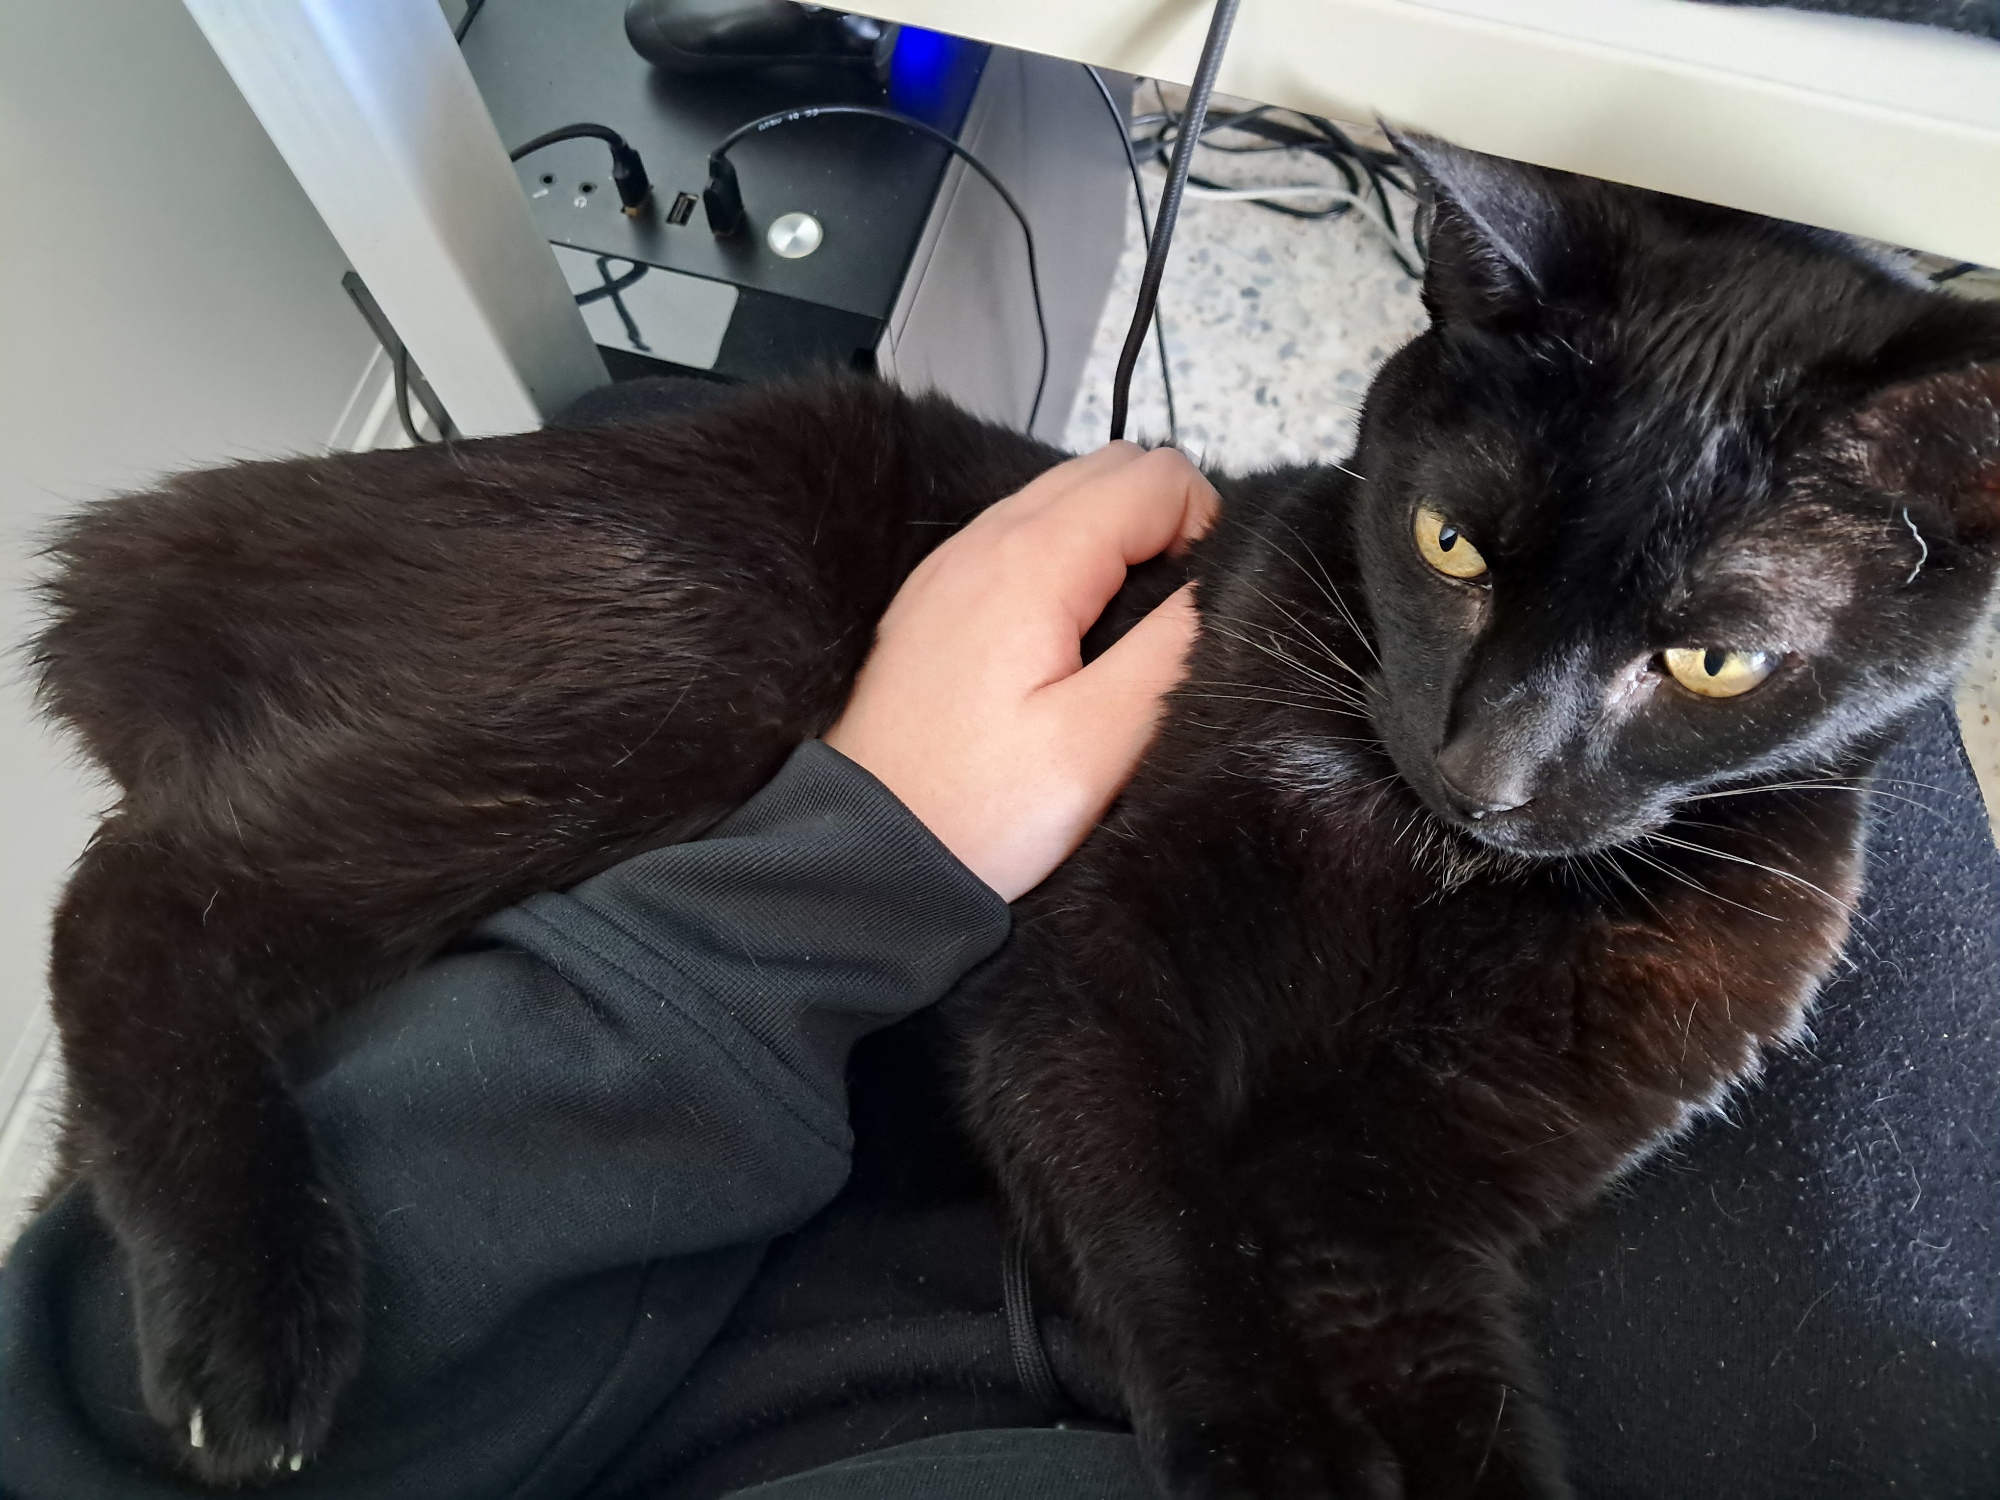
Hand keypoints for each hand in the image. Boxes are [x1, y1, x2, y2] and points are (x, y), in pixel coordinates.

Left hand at [825, 442, 1217, 900]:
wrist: (870, 851)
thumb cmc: (976, 812)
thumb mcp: (1100, 744)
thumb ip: (1173, 649)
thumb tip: (1221, 583)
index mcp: (1031, 561)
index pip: (1157, 477)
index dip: (1205, 528)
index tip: (1198, 608)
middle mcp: (984, 540)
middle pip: (1111, 467)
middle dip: (1165, 520)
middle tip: (1171, 618)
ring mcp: (953, 564)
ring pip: (1065, 495)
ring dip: (1116, 538)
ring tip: (1125, 634)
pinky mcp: (938, 597)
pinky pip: (1022, 536)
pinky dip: (1068, 559)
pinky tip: (1071, 639)